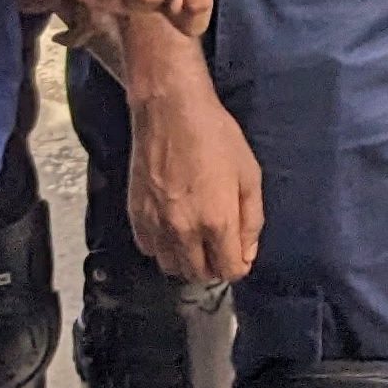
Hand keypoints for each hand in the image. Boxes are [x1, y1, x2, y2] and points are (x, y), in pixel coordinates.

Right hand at [126, 75, 261, 282]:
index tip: (240, 252)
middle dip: (215, 266)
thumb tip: (247, 254)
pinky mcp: (135, 216)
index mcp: (216, 221)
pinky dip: (163, 248)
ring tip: (197, 239)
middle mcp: (183, 232)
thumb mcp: (250, 174)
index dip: (239, 265)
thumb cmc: (216, 138)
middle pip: (200, 275)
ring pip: (172, 267)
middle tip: (220, 245)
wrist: (170, 112)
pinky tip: (173, 228)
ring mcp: (155, 226)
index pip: (230, 270)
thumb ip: (252, 220)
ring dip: (188, 261)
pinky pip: (150, 250)